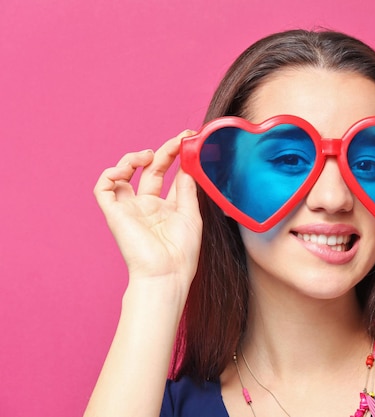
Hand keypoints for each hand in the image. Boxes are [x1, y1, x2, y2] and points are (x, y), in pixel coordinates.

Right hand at [93, 130, 201, 287]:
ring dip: (132, 159)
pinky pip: (103, 188)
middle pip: (148, 170)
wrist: (167, 273)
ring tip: (149, 155)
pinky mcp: (114, 214)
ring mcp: (130, 209)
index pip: (167, 174)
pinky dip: (111, 174)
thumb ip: (186, 189)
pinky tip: (127, 169)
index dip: (175, 155)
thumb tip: (188, 165)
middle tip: (177, 139)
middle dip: (161, 152)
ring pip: (121, 176)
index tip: (187, 139)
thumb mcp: (190, 214)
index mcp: (165, 207)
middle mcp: (146, 206)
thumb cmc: (182, 252)